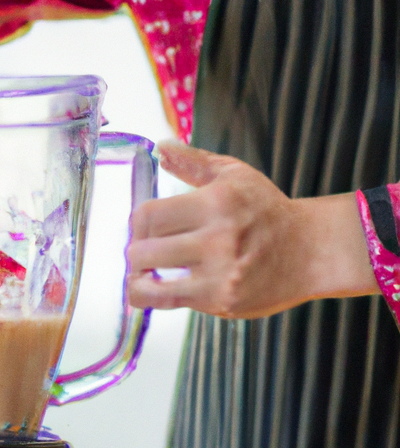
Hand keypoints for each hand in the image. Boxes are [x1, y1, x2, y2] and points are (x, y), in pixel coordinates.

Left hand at [127, 143, 376, 317]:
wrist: (311, 251)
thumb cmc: (267, 211)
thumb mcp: (235, 175)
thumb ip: (194, 162)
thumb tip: (162, 146)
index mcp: (216, 202)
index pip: (148, 215)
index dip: (136, 223)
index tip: (142, 228)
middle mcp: (217, 238)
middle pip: (143, 249)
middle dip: (135, 251)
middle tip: (142, 251)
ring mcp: (219, 272)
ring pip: (149, 279)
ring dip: (137, 277)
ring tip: (143, 272)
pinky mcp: (221, 300)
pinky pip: (166, 301)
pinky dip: (148, 296)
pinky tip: (150, 289)